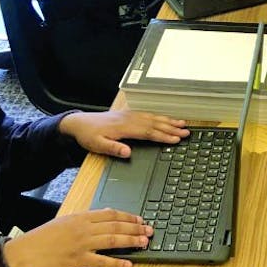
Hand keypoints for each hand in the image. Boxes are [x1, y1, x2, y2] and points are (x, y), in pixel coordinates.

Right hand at [2, 208, 153, 266]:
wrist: (28, 250)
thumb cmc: (46, 235)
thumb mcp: (68, 219)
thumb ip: (88, 216)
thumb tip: (108, 212)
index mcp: (82, 217)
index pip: (112, 214)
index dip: (129, 217)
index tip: (141, 219)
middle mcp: (84, 229)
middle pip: (116, 226)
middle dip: (135, 228)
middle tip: (149, 230)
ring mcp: (82, 245)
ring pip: (112, 241)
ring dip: (130, 242)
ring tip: (144, 243)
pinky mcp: (78, 260)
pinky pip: (101, 262)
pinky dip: (116, 263)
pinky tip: (128, 264)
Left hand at [59, 109, 190, 157]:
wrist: (79, 123)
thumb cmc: (89, 135)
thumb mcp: (97, 145)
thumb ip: (113, 148)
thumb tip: (128, 152)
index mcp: (124, 128)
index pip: (148, 132)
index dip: (163, 136)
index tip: (176, 139)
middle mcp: (130, 119)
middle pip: (155, 124)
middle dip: (172, 128)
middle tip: (186, 132)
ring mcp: (130, 116)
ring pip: (153, 118)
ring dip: (168, 121)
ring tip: (182, 124)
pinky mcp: (128, 115)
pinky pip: (148, 114)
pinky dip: (159, 117)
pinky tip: (166, 118)